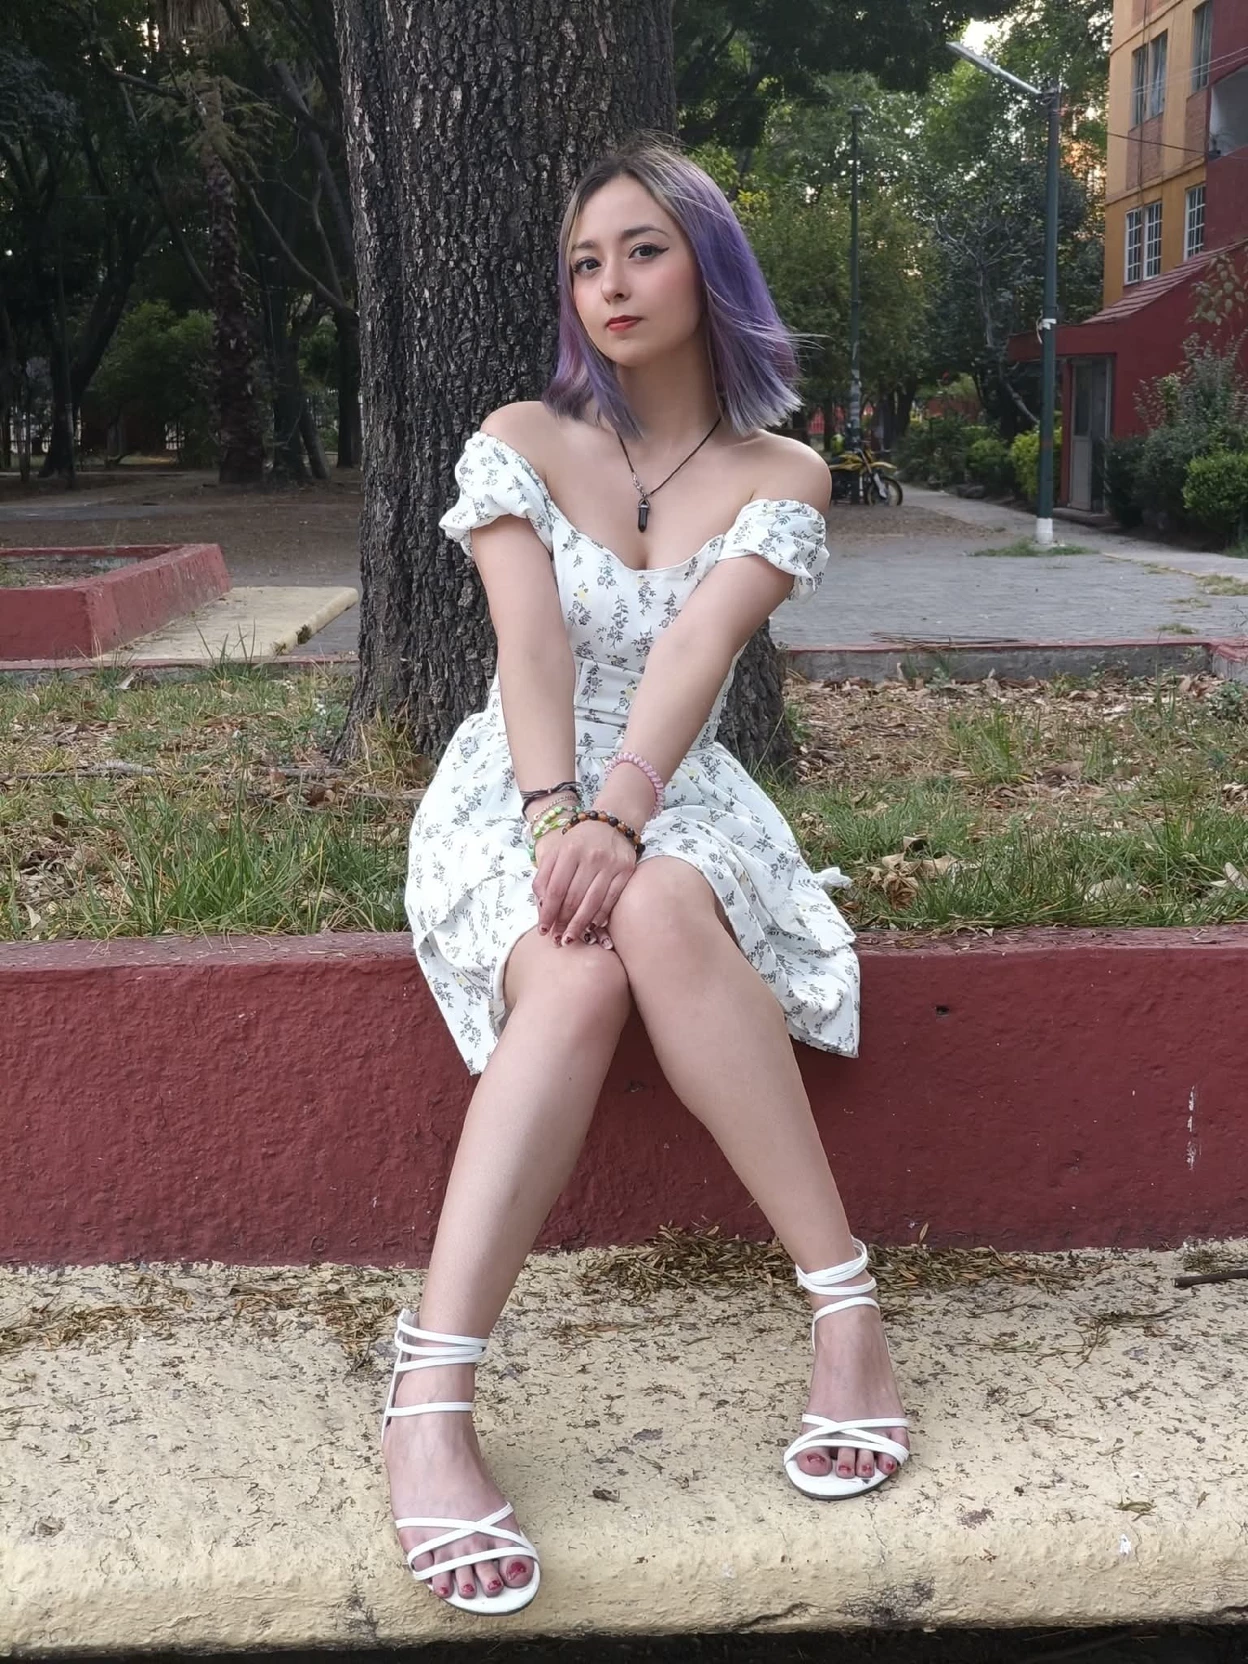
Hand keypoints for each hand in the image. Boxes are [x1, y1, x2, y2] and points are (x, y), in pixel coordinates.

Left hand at [532, 816, 636, 945]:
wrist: (611, 822)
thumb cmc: (579, 841)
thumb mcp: (556, 852)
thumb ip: (544, 877)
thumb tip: (542, 908)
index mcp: (569, 851)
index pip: (556, 889)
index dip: (548, 913)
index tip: (543, 930)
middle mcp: (590, 857)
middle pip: (574, 898)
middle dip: (563, 923)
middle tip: (557, 939)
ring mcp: (610, 864)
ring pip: (592, 902)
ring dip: (580, 924)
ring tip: (571, 938)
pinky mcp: (626, 870)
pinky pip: (611, 899)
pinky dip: (601, 915)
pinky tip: (592, 926)